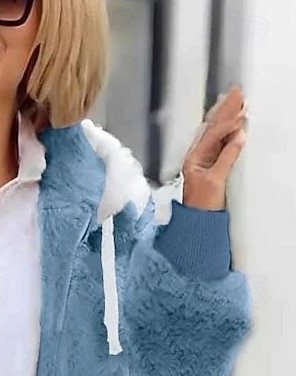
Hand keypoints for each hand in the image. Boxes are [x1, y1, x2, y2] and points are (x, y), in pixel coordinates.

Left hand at [182, 85, 247, 209]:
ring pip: (218, 133)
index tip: (240, 113)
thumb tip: (238, 137)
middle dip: (226, 110)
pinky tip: (236, 124)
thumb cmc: (200, 206)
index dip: (227, 123)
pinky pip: (222, 143)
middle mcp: (197, 157)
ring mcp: (205, 162)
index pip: (212, 134)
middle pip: (214, 129)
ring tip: (238, 101)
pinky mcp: (213, 167)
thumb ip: (227, 157)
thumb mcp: (215, 180)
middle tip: (237, 93)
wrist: (198, 223)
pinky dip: (230, 131)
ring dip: (228, 117)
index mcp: (194, 158)